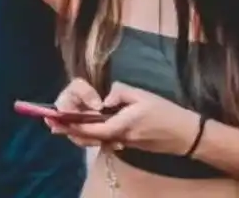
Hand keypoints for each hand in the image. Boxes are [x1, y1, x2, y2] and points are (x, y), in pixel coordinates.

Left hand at [51, 81, 200, 155]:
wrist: (186, 135)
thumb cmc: (166, 113)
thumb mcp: (143, 95)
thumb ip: (120, 93)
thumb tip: (105, 99)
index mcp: (121, 126)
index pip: (90, 128)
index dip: (72, 124)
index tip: (56, 120)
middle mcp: (119, 138)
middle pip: (88, 138)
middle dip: (69, 131)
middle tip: (52, 124)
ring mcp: (124, 144)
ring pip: (96, 140)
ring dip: (79, 133)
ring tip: (63, 125)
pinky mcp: (129, 144)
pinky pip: (105, 140)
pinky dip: (92, 135)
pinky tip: (86, 128)